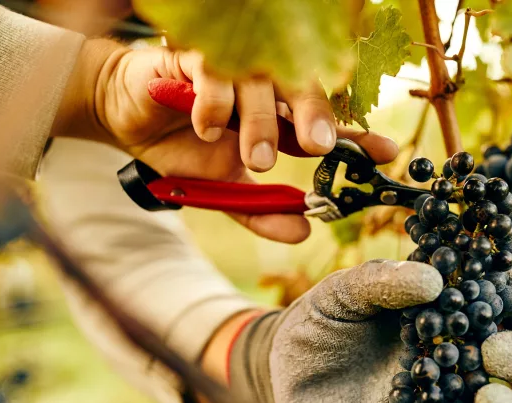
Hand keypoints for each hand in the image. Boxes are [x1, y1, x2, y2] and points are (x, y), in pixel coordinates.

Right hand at [53, 40, 398, 242]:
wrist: (127, 118)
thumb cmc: (181, 149)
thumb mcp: (222, 190)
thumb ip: (259, 212)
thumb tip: (302, 234)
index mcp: (278, 118)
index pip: (325, 124)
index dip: (355, 137)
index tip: (384, 152)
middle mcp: (263, 91)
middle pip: (303, 92)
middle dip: (316, 118)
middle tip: (319, 146)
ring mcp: (232, 71)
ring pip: (261, 84)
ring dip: (261, 122)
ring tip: (255, 158)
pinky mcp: (194, 59)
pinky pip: (214, 72)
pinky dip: (215, 102)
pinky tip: (208, 128)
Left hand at [223, 262, 511, 402]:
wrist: (280, 374)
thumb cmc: (318, 322)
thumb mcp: (340, 294)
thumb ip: (379, 284)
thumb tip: (432, 280)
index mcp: (441, 310)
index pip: (495, 297)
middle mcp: (451, 354)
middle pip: (502, 355)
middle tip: (499, 354)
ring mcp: (437, 399)